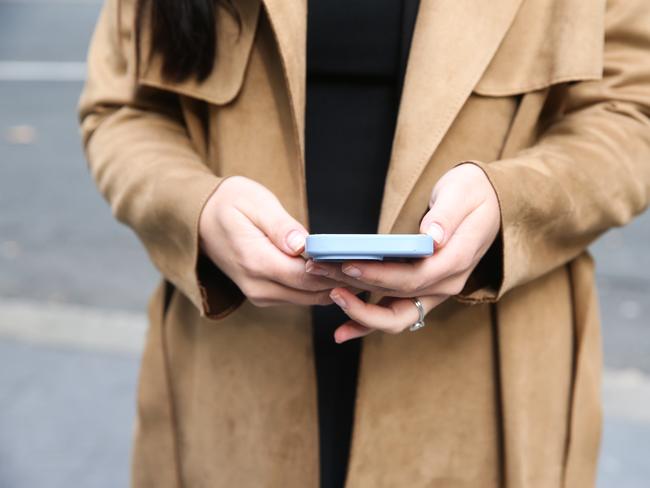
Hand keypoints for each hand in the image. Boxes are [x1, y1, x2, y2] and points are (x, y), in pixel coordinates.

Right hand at [199, 176, 354, 306]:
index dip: (335, 271)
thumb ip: (280, 226)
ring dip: (335, 287)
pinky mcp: (264, 294)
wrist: (198, 221)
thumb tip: (302, 245)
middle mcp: (257, 286)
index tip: (363, 262)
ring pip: (309, 299)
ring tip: (364, 271)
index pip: (305, 275)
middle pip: (311, 292)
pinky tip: (341, 273)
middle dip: (343, 282)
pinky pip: (300, 297)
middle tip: (375, 269)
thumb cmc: (228, 204)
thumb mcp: (254, 203)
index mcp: (255, 261)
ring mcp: (260, 294)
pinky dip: (321, 288)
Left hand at [305, 163, 500, 341]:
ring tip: (326, 296)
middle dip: (356, 290)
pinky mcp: (423, 292)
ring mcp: (435, 292)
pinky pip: (395, 316)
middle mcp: (446, 284)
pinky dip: (368, 324)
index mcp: (455, 260)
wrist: (492, 207)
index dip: (379, 275)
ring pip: (395, 316)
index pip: (413, 277)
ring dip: (358, 311)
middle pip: (397, 298)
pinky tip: (341, 331)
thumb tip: (432, 236)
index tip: (348, 266)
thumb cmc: (474, 194)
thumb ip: (447, 216)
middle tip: (320, 272)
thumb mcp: (464, 193)